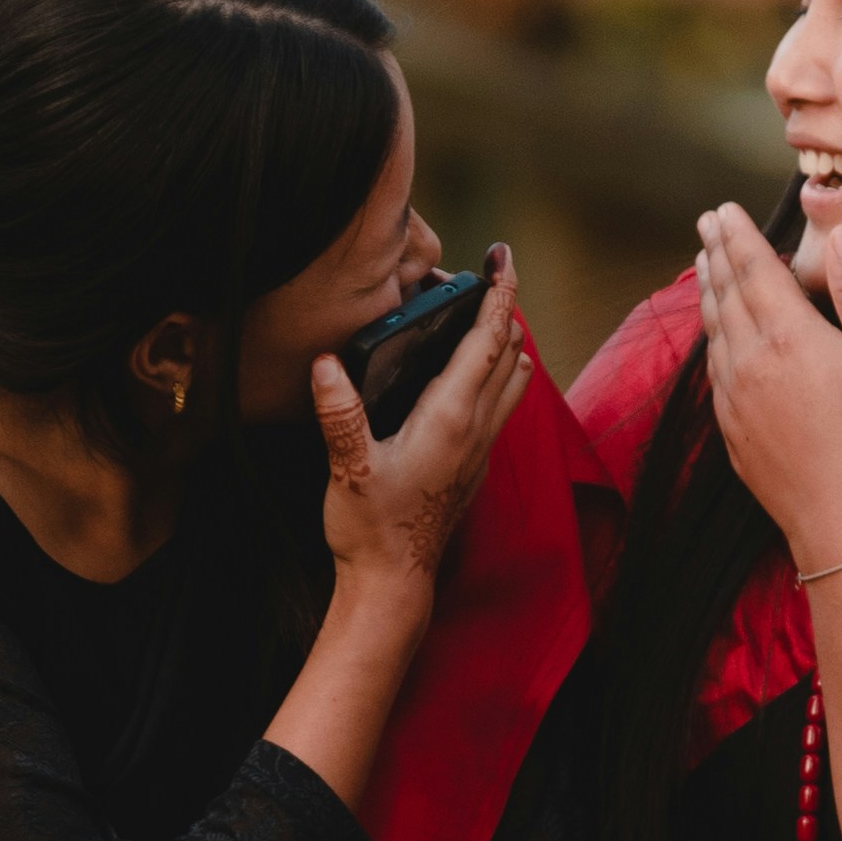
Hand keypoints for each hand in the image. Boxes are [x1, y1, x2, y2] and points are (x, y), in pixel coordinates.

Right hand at [310, 248, 529, 602]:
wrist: (395, 583)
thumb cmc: (372, 528)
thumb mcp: (347, 467)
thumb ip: (338, 414)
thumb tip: (326, 364)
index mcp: (451, 417)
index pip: (489, 340)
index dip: (499, 293)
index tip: (503, 257)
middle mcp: (477, 428)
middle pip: (511, 351)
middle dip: (502, 306)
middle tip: (481, 276)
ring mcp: (480, 448)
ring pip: (515, 379)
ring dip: (507, 341)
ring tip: (484, 314)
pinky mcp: (474, 465)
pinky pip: (503, 405)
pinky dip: (499, 373)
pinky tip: (474, 374)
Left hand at [695, 207, 841, 576]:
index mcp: (787, 336)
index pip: (753, 269)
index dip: (738, 236)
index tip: (723, 209)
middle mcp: (750, 362)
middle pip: (725, 295)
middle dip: (716, 255)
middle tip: (706, 225)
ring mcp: (735, 400)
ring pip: (714, 332)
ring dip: (708, 293)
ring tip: (704, 269)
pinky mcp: (733, 433)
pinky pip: (715, 371)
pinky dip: (712, 339)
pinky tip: (717, 340)